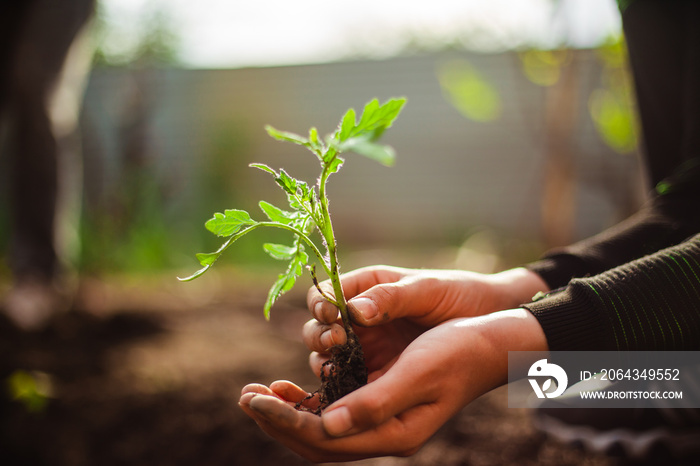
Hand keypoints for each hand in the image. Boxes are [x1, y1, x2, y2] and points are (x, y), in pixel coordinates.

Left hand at [239, 309, 547, 461]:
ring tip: (259, 392)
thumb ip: (374, 402)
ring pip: (323, 429)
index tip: (254, 397)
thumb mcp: (418, 373)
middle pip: (318, 442)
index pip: (325, 440)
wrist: (490, 342)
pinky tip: (293, 386)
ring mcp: (382, 420)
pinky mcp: (381, 400)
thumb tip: (325, 425)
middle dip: (278, 420)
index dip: (285, 420)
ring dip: (288, 412)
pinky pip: (335, 411)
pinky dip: (309, 402)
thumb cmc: (458, 352)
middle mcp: (385, 433)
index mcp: (394, 434)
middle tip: (244, 395)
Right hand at [304, 265, 547, 376]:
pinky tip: (347, 391)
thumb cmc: (458, 294)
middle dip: (321, 335)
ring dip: (326, 361)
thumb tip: (353, 310)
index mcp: (366, 288)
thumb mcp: (427, 290)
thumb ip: (391, 298)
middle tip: (338, 341)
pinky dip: (341, 386)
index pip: (323, 295)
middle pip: (318, 328)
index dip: (321, 306)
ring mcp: (366, 346)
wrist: (489, 319)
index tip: (332, 316)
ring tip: (339, 365)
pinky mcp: (377, 372)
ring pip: (327, 357)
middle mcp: (358, 318)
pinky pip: (349, 380)